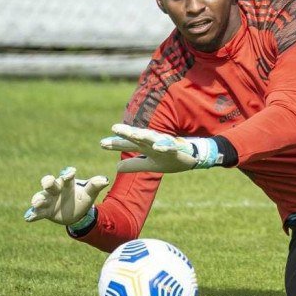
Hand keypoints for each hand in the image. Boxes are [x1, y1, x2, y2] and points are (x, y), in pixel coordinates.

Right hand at [24, 167, 108, 224]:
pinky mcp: (45, 211)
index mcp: (67, 183)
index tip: (70, 173)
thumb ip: (95, 186)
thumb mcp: (89, 193)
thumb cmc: (82, 198)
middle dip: (48, 182)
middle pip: (49, 183)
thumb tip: (105, 180)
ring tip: (37, 202)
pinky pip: (37, 213)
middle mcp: (56, 189)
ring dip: (38, 199)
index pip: (66, 176)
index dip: (67, 174)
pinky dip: (32, 214)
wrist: (77, 213)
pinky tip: (28, 217)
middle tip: (48, 183)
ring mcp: (49, 200)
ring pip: (40, 197)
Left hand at [100, 123, 220, 172]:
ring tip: (133, 134)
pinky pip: (171, 148)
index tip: (102, 144)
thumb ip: (134, 164)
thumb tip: (116, 167)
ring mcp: (166, 145)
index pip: (129, 144)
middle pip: (138, 137)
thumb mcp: (151, 164)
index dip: (116, 144)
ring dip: (144, 136)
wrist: (194, 158)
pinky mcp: (178, 149)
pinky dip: (165, 147)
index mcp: (147, 147)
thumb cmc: (171, 159)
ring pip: (153, 139)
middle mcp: (154, 143)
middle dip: (127, 133)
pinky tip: (158, 147)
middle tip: (114, 128)